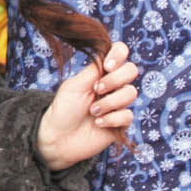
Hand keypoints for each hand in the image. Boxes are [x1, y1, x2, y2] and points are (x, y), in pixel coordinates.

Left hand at [36, 41, 138, 169]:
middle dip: (115, 80)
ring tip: (93, 111)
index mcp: (100, 72)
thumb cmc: (64, 109)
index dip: (119, 55)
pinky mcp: (121, 123)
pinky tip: (98, 123)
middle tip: (97, 90)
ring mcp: (118, 103)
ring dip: (109, 102)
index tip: (107, 66)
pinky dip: (111, 119)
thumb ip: (94, 70)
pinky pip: (128, 115)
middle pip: (131, 70)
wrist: (59, 137)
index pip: (120, 52)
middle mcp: (112, 86)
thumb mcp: (75, 85)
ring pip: (130, 93)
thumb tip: (108, 55)